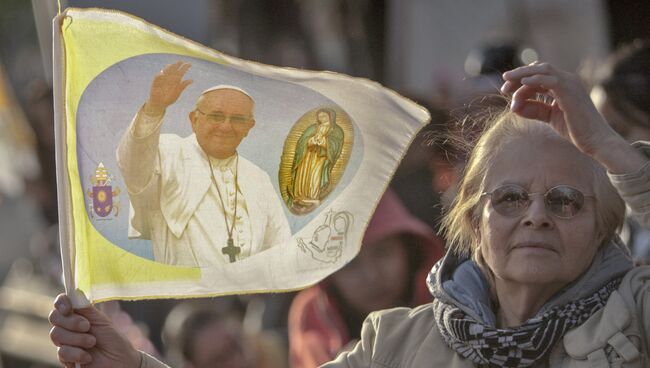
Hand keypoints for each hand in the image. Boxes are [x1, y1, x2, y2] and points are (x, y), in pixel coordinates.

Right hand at [49, 294, 141, 367]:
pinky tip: (88, 357)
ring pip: (56, 334)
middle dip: (71, 322)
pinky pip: (61, 352)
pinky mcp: (66, 358)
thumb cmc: (113, 339)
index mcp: (78, 315)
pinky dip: (76, 353)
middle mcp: (69, 327)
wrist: (120, 361)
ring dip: (77, 338)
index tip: (68, 308)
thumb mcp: (101, 320)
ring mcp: (66, 342)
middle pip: (54, 318)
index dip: (61, 303)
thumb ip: (86, 308)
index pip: (61, 304)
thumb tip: (75, 292)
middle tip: (87, 326)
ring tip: (92, 342)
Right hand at [144, 61, 192, 114]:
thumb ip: (183, 86)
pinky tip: (162, 73)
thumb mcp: (177, 92)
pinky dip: (159, 75)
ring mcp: (162, 80)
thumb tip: (192, 80)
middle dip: (177, 65)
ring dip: (168, 68)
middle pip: (173, 70)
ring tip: (172, 65)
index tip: (190, 64)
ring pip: (165, 72)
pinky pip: (157, 77)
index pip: (180, 72)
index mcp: (175, 81)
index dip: (184, 68)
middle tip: (181, 61)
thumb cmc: (169, 98)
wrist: (159, 104)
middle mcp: (169, 79)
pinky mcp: (155, 83)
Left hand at [501, 62, 645, 173]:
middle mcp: (568, 80)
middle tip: (504, 87)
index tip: (506, 90)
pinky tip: (522, 84)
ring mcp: (570, 84)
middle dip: (519, 75)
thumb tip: (513, 106)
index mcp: (564, 85)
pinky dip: (535, 80)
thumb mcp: (549, 117)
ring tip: (507, 86)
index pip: (539, 74)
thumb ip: (533, 109)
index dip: (521, 80)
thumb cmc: (575, 130)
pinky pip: (550, 80)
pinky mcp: (570, 91)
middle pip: (539, 69)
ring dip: (522, 77)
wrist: (595, 140)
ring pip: (543, 70)